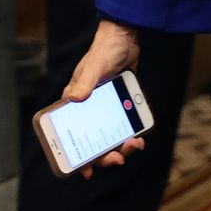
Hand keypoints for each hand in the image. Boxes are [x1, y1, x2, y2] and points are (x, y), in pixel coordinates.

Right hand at [64, 19, 143, 178]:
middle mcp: (87, 109)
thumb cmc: (104, 50)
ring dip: (121, 146)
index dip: (77, 156)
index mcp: (74, 104)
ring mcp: (104, 109)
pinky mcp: (119, 105)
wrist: (125, 38)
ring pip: (110, 136)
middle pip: (93, 141)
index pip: (71, 135)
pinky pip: (123, 126)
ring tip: (135, 144)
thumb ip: (85, 82)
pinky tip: (139, 136)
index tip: (85, 172)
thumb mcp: (95, 67)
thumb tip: (73, 98)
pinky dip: (130, 134)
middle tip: (118, 159)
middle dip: (105, 155)